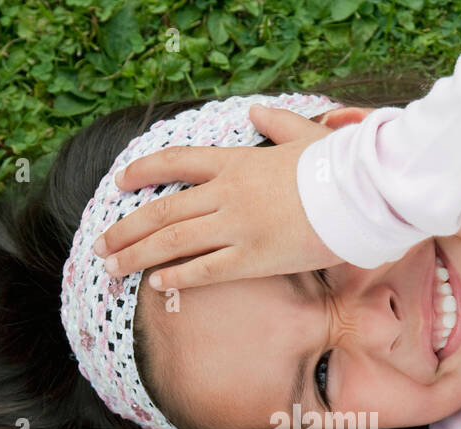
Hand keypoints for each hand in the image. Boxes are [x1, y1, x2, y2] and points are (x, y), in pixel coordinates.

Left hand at [94, 105, 343, 290]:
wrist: (359, 194)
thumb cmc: (337, 166)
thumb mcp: (305, 136)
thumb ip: (277, 124)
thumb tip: (257, 113)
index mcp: (236, 163)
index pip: (176, 163)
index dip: (143, 173)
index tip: (120, 183)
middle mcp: (227, 194)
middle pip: (163, 210)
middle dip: (126, 228)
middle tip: (101, 244)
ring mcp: (237, 227)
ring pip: (173, 242)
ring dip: (137, 256)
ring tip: (113, 268)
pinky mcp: (253, 258)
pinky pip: (205, 270)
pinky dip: (177, 277)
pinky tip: (156, 284)